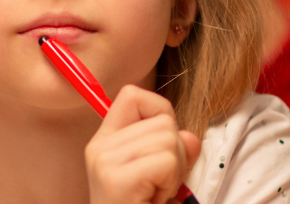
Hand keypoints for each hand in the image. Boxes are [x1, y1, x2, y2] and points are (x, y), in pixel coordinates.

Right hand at [85, 85, 201, 203]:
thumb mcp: (161, 177)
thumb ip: (176, 150)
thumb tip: (190, 137)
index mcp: (104, 142)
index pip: (132, 95)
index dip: (160, 112)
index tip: (162, 145)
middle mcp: (99, 148)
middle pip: (161, 120)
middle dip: (175, 152)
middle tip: (159, 183)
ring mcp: (105, 162)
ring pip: (168, 139)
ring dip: (174, 170)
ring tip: (156, 192)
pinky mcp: (116, 179)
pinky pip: (166, 160)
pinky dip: (170, 182)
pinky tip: (154, 199)